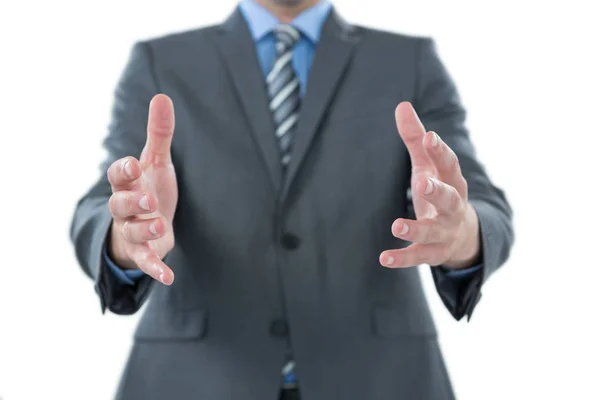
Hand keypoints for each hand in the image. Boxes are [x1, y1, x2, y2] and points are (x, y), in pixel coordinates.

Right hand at [107, 94, 177, 284]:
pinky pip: (146, 261)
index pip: (118, 175)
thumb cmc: (149, 188)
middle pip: (120, 205)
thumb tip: (162, 96)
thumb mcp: (156, 162)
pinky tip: (168, 278)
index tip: (133, 164)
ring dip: (145, 230)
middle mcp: (125, 208)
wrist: (146, 224)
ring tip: (160, 226)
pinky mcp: (143, 252)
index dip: (123, 170)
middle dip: (133, 202)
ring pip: (133, 232)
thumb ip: (159, 133)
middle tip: (149, 200)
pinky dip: (155, 269)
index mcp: (128, 183)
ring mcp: (132, 232)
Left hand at [379, 102, 480, 269]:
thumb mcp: (428, 166)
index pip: (450, 165)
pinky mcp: (434, 253)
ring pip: (433, 232)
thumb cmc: (440, 192)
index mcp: (453, 182)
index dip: (440, 151)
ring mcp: (445, 232)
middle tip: (421, 183)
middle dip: (437, 191)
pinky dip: (402, 258)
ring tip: (395, 225)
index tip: (430, 137)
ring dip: (415, 229)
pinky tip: (383, 258)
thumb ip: (415, 140)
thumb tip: (402, 105)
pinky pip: (418, 257)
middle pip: (449, 199)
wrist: (463, 236)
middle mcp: (453, 208)